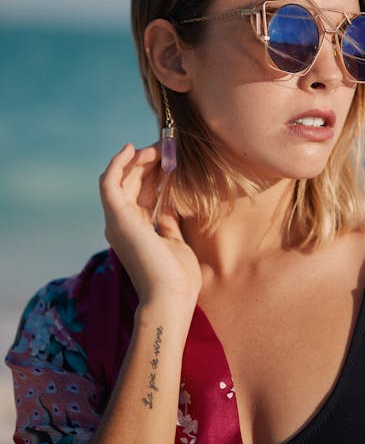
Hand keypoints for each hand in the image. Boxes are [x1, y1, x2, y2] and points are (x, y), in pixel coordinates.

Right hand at [99, 143, 201, 307]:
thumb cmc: (177, 277)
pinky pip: (110, 183)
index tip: (171, 157)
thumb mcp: (174, 241)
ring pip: (121, 179)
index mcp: (136, 229)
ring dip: (137, 159)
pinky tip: (131, 149)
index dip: (155, 172)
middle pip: (131, 182)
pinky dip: (117, 164)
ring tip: (155, 146)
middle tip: (166, 146)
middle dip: (148, 162)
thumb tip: (169, 203)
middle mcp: (122, 224)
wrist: (170, 297)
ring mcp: (117, 221)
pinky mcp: (116, 218)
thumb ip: (167, 221)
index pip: (142, 192)